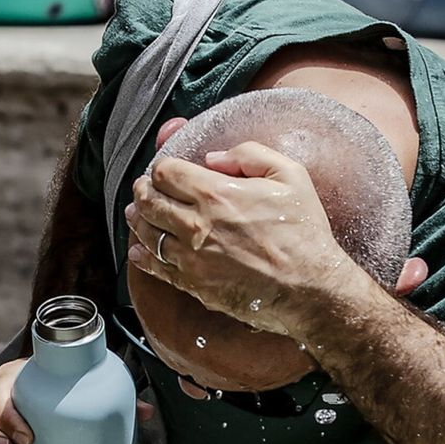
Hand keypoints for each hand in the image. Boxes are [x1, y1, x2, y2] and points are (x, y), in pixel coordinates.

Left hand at [123, 141, 352, 337]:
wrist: (308, 288)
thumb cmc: (303, 232)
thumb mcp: (290, 175)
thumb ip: (249, 155)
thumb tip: (213, 157)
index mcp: (217, 194)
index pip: (167, 173)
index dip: (162, 168)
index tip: (164, 170)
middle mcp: (196, 225)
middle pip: (149, 201)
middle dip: (143, 191)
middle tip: (143, 188)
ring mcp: (191, 257)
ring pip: (148, 233)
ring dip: (138, 220)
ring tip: (136, 213)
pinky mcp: (193, 283)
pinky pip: (156, 267)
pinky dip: (142, 256)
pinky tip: (138, 250)